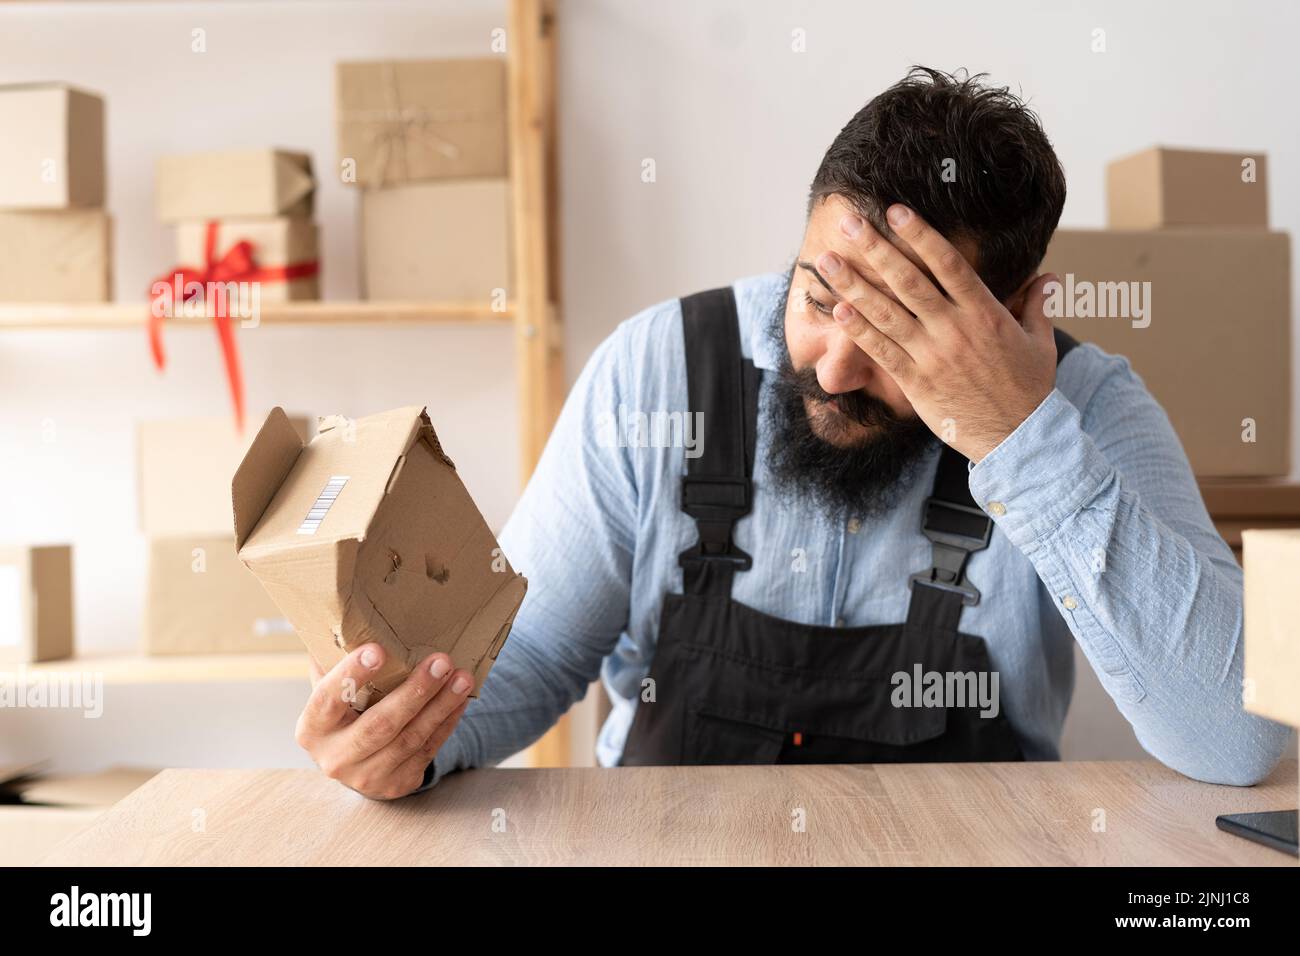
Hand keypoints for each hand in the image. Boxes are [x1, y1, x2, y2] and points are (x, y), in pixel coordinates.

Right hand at [295, 643, 472, 799]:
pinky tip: (461, 699)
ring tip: (462, 677)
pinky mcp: (397, 783)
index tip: (378, 650)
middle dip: (415, 692)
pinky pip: (428, 749)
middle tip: (441, 661)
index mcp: (312, 728)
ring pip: (410, 739)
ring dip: (441, 706)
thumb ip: (333, 658)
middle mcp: (335, 757)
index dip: (351, 675)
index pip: (328, 699)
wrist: (355, 761)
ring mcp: (367, 776)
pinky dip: (447, 722)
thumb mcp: (332, 689)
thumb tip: (342, 613)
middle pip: (379, 725)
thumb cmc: (345, 711)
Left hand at [814, 203, 1058, 462]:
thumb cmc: (1029, 389)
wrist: (1018, 438)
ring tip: (827, 261)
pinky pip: (881, 351)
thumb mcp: (1039, 342)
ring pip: (886, 313)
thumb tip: (1048, 275)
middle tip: (848, 223)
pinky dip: (858, 330)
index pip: (948, 264)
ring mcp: (931, 356)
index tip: (895, 211)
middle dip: (875, 249)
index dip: (920, 235)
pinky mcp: (915, 382)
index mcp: (984, 313)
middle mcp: (954, 329)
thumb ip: (1036, 304)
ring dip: (853, 285)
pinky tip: (837, 309)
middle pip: (907, 281)